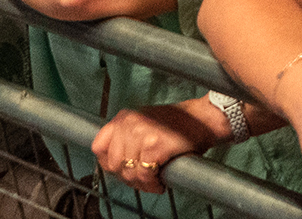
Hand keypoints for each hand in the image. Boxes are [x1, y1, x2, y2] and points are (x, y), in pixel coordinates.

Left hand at [92, 101, 226, 193]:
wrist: (202, 119)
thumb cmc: (177, 124)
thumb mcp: (144, 122)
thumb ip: (125, 137)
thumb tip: (113, 164)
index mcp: (124, 118)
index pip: (99, 147)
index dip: (108, 164)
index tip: (121, 171)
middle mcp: (130, 123)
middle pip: (114, 164)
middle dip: (127, 178)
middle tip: (142, 181)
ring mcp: (142, 134)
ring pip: (129, 172)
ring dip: (142, 184)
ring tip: (153, 183)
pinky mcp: (156, 146)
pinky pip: (145, 174)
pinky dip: (152, 184)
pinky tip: (160, 182)